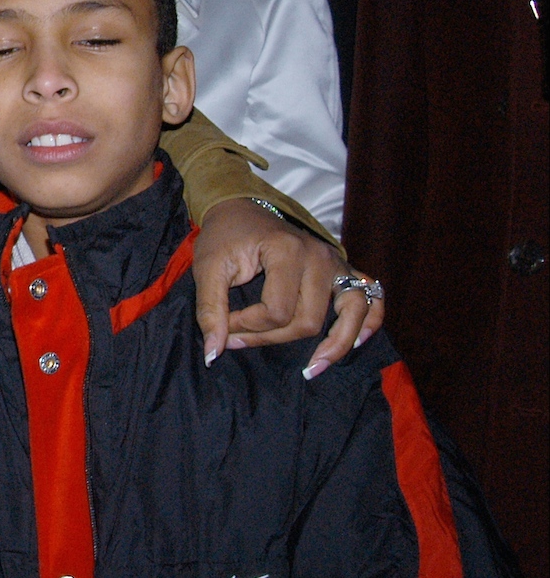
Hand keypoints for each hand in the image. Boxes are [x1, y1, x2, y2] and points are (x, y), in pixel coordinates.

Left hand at [191, 198, 383, 376]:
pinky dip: (369, 322)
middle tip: (239, 338)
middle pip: (308, 320)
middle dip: (271, 338)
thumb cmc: (224, 236)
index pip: (276, 311)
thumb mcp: (207, 268)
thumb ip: (210, 310)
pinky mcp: (343, 269)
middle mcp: (320, 257)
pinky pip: (371, 298)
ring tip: (313, 368)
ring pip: (349, 314)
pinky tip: (355, 342)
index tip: (223, 323)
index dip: (246, 327)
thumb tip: (214, 353)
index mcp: (288, 251)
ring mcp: (337, 263)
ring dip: (335, 344)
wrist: (240, 208)